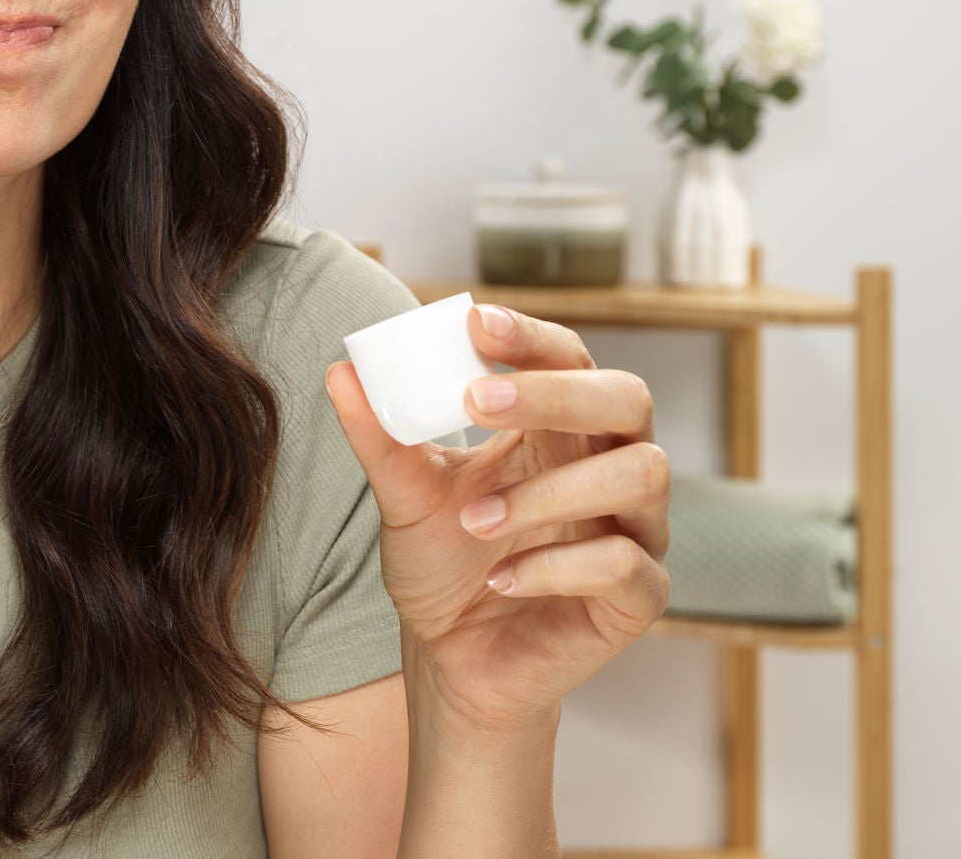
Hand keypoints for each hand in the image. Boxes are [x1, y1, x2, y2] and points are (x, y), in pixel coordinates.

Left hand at [322, 302, 670, 735]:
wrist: (452, 658)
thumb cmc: (442, 562)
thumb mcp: (404, 496)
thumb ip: (380, 436)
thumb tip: (341, 371)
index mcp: (559, 429)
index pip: (568, 357)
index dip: (531, 335)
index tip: (475, 322)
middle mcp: (609, 467)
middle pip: (627, 399)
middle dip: (556, 392)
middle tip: (478, 401)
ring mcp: (635, 530)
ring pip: (640, 474)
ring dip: (551, 490)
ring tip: (477, 520)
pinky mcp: (639, 598)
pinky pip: (626, 564)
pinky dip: (555, 567)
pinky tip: (500, 579)